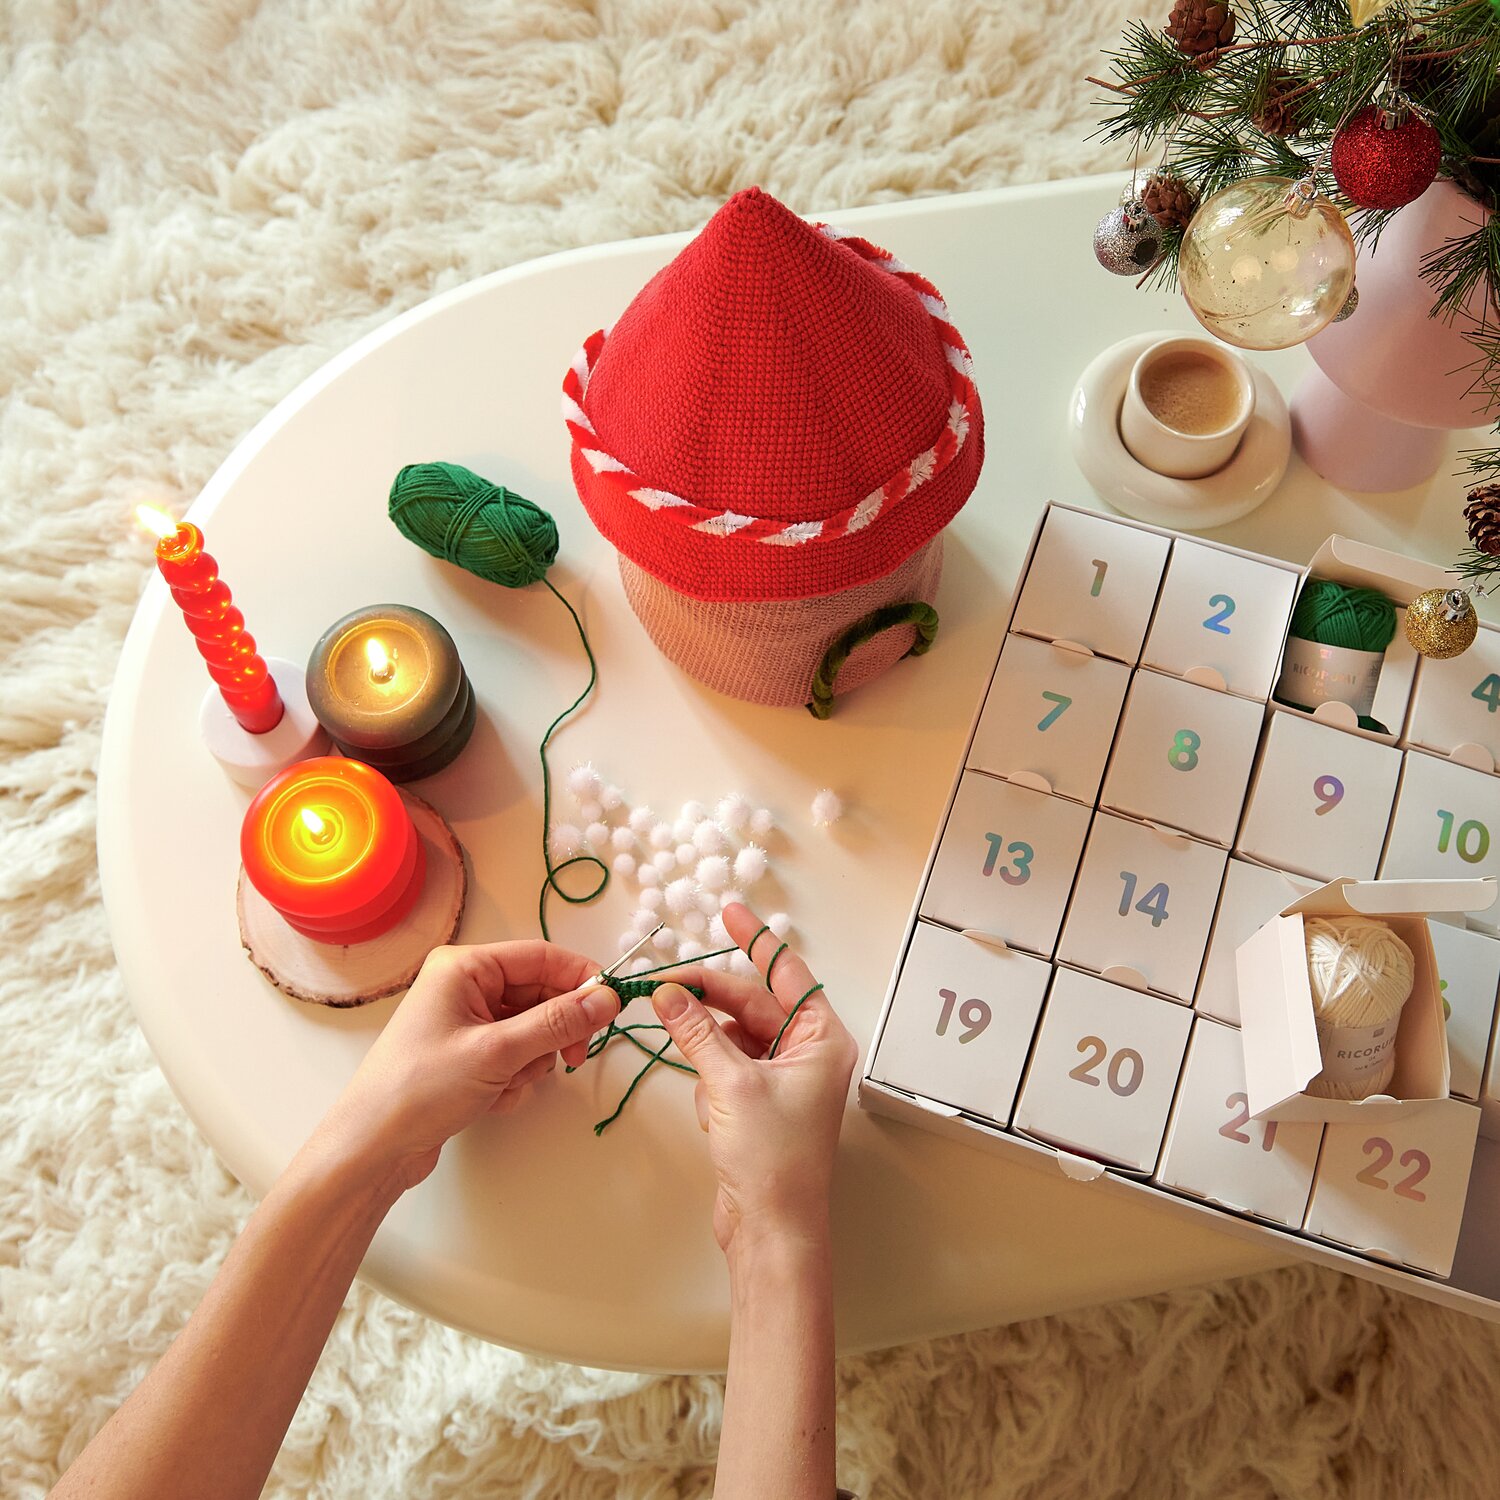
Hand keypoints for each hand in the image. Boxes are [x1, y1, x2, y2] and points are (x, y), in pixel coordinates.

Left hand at [315, 941, 617, 1192]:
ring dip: (531, 1060)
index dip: (581, 979)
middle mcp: (465, 986)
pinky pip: (514, 1055)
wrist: (371, 1149)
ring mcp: (465, 1022)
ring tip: (506, 1084)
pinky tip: (491, 1098)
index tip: (611, 1008)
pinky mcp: (467, 1055)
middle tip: (571, 1060)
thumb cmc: (422, 1089)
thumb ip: (557, 1023)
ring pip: (531, 1029)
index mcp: (465, 967)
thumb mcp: (497, 1052)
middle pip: (539, 995)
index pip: (541, 957)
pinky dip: (514, 1078)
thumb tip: (608, 998)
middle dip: (554, 1030)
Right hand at [649, 904, 857, 1256]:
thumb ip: (698, 1032)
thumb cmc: (772, 1158)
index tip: (729, 911)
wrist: (772, 1230)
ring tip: (702, 1072)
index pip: (787, 974)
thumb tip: (669, 993)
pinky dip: (713, 1083)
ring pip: (736, 1038)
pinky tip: (715, 1116)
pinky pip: (728, 1070)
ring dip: (711, 1049)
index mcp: (822, 1040)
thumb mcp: (730, 1085)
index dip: (757, 940)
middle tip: (669, 984)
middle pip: (754, 1005)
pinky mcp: (761, 1106)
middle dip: (714, 1000)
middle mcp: (809, 1054)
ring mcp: (784, 1081)